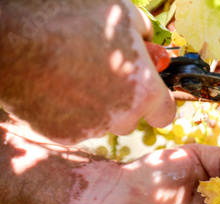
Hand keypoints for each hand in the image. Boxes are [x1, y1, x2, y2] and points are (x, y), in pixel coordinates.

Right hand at [0, 0, 174, 144]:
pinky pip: (75, 127)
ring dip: (97, 108)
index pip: (165, 115)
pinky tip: (56, 87)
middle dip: (125, 103)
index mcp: (143, 91)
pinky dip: (70, 113)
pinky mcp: (62, 134)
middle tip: (104, 75)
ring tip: (74, 76)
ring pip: (103, 124)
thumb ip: (143, 34)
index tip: (149, 95)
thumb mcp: (121, 13)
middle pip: (131, 120)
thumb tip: (147, 42)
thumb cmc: (70, 17)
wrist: (12, 35)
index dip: (158, 103)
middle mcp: (121, 117)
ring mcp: (90, 129)